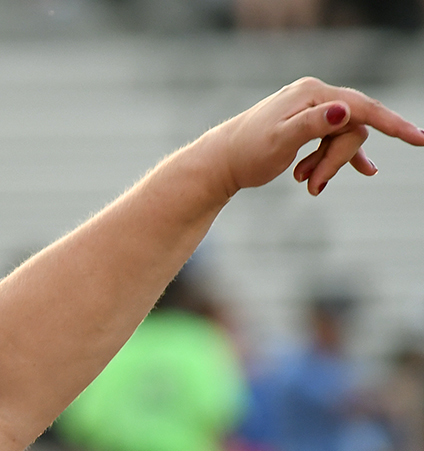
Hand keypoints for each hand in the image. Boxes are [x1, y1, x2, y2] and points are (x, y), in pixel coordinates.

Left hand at [211, 78, 423, 196]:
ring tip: (303, 182)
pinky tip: (365, 171)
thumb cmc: (246, 154)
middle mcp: (314, 95)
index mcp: (311, 93)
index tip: (418, 139)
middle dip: (336, 160)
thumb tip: (340, 111)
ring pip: (342, 138)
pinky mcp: (306, 124)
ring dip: (328, 164)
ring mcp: (310, 109)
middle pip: (351, 128)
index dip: (392, 124)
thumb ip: (311, 125)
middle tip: (309, 185)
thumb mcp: (279, 142)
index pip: (362, 107)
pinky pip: (336, 140)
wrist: (219, 162)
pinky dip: (340, 159)